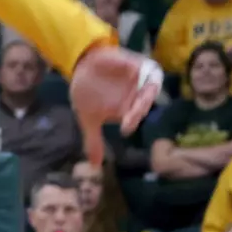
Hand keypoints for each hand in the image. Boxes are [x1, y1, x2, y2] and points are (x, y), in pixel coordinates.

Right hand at [69, 46, 161, 165]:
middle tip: (131, 113)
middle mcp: (136, 97)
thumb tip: (94, 167)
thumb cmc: (87, 92)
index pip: (134, 118)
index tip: (125, 127)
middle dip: (140, 109)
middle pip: (144, 104)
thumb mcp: (88, 118)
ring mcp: (138, 80)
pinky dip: (145, 71)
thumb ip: (93, 140)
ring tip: (141, 96)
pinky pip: (147, 68)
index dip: (131, 122)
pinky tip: (138, 74)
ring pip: (150, 88)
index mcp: (127, 110)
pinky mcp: (136, 64)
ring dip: (147, 92)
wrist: (81, 66)